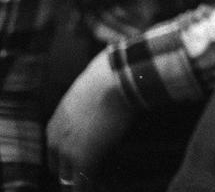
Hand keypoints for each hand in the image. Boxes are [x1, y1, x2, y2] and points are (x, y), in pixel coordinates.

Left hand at [47, 51, 136, 189]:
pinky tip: (104, 185)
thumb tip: (96, 107)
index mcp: (54, 126)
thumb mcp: (84, 95)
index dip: (68, 162)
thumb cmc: (104, 81)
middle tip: (90, 177)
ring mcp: (69, 151)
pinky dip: (94, 186)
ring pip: (71, 179)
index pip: (54, 155)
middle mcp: (56, 141)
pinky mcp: (86, 159)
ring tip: (99, 184)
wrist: (113, 81)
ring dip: (85, 182)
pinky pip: (86, 182)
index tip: (80, 165)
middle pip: (60, 170)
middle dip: (74, 174)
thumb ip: (83, 109)